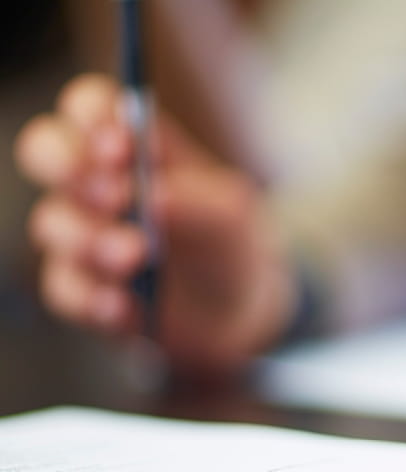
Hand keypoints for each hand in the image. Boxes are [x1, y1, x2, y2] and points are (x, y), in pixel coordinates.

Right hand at [15, 74, 292, 372]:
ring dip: (90, 239)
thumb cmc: (231, 243)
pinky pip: (65, 289)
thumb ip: (198, 200)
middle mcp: (94, 182)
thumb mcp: (234, 216)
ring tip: (135, 256)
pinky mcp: (81, 288)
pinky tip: (124, 305)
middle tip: (113, 197)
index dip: (91, 117)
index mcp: (132, 145)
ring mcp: (81, 234)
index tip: (120, 149)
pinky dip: (93, 298)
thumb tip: (153, 197)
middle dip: (66, 166)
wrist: (239, 310)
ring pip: (51, 224)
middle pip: (43, 149)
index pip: (89, 105)